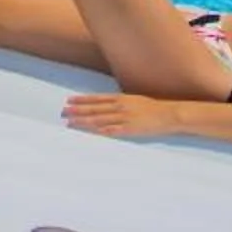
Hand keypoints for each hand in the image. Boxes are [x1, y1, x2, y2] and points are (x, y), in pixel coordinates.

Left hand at [62, 93, 180, 137]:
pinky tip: (90, 132)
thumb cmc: (153, 107)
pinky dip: (101, 131)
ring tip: (70, 122)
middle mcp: (120, 107)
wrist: (169, 114)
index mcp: (121, 99)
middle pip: (94, 109)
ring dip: (83, 121)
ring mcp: (124, 118)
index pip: (96, 99)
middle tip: (63, 112)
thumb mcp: (134, 100)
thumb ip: (120, 102)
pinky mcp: (130, 129)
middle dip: (77, 111)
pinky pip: (112, 131)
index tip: (68, 100)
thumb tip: (107, 104)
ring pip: (99, 120)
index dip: (81, 100)